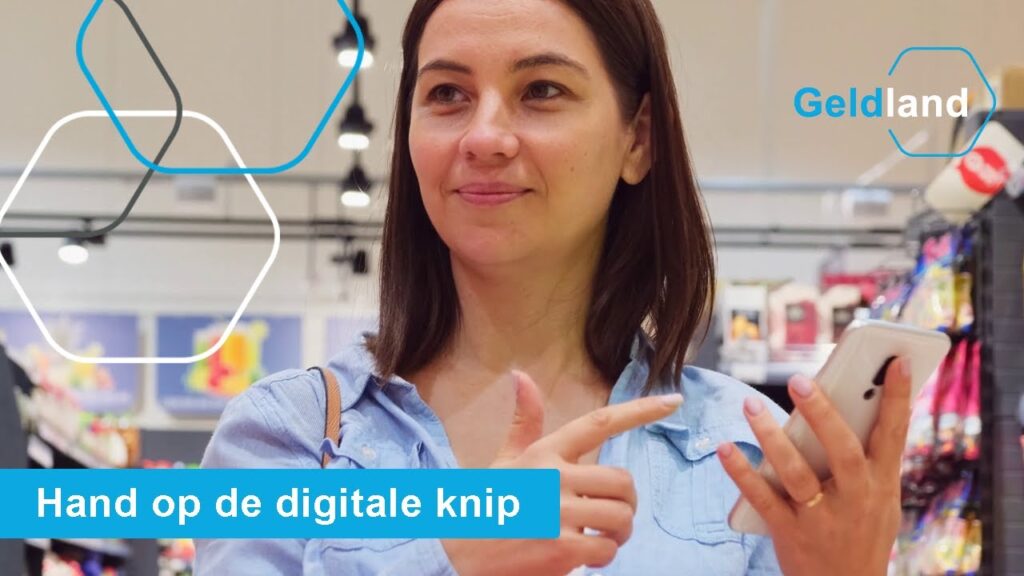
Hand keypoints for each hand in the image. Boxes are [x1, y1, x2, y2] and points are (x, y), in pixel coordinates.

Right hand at [443, 370, 682, 575]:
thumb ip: (524, 423)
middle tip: (614, 515)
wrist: (457, 556)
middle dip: (627, 502)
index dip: (640, 411)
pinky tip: (585, 559)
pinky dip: (603, 558)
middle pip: (621, 481)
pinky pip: (606, 550)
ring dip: (619, 533)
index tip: (673, 401)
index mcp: (543, 453)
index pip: (599, 423)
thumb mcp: (505, 460)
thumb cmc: (488, 505)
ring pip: (620, 517)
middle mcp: (552, 478)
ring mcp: (557, 514)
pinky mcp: (560, 549)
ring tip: (602, 538)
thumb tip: (521, 375)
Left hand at [718, 357, 912, 575]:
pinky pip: (762, 498)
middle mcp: (856, 498)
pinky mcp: (789, 532)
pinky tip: (725, 447)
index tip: (897, 362)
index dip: (899, 398)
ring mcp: (822, 517)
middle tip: (799, 379)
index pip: (894, 434)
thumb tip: (852, 401)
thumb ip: (866, 457)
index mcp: (882, 484)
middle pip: (841, 450)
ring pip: (796, 473)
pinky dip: (741, 472)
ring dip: (771, 437)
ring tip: (750, 405)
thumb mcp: (879, 499)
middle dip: (823, 413)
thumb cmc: (860, 531)